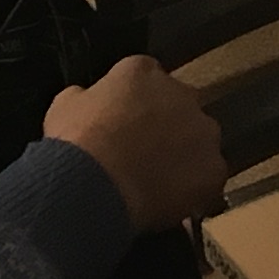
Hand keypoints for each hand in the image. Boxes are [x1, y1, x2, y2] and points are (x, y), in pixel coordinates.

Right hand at [43, 55, 227, 230]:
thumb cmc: (76, 143)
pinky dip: (195, 191)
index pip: (147, 80)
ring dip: (184, 158)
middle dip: (167, 129)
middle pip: (180, 108)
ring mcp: (204, 131)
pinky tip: (173, 205)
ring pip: (200, 143)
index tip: (125, 126)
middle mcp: (182, 94)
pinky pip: (209, 180)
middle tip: (144, 156)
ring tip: (158, 185)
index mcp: (144, 72)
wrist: (94, 184)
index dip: (136, 106)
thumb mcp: (65, 106)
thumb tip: (84, 98)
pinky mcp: (214, 169)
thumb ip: (84, 96)